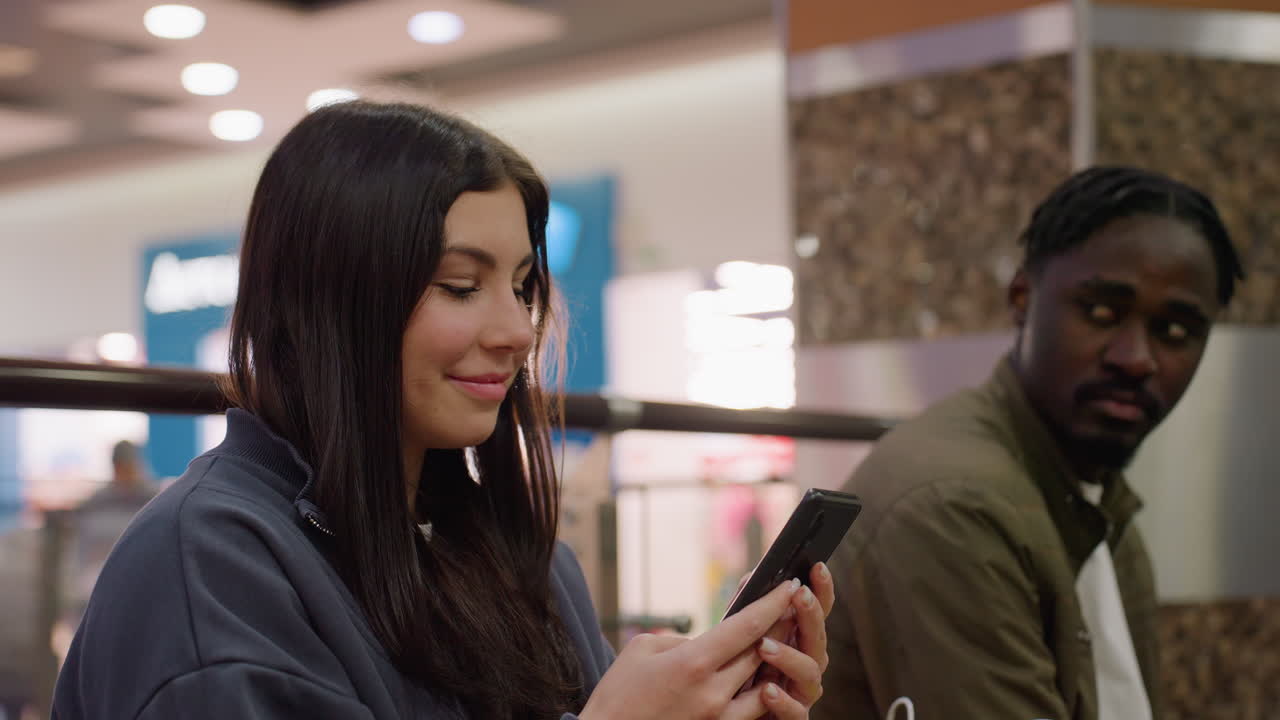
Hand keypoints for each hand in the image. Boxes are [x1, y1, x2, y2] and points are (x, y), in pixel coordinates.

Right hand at [580, 579, 802, 719]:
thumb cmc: (618, 693)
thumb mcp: (643, 651)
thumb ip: (681, 641)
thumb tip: (706, 642)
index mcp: (693, 662)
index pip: (746, 626)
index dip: (772, 603)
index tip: (788, 585)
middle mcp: (712, 691)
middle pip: (761, 652)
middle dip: (780, 627)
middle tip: (792, 607)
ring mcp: (718, 718)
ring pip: (764, 686)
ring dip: (775, 663)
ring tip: (781, 643)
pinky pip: (750, 712)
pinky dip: (761, 693)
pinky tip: (763, 679)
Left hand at [751, 562, 834, 717]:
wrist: (729, 715)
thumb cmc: (738, 674)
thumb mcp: (741, 639)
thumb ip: (748, 611)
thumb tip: (753, 576)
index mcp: (798, 640)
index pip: (816, 611)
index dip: (821, 590)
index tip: (817, 566)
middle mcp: (806, 663)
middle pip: (817, 637)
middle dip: (810, 614)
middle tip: (799, 595)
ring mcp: (802, 692)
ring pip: (810, 673)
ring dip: (790, 656)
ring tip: (765, 646)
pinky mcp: (792, 718)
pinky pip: (795, 712)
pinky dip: (783, 701)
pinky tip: (768, 690)